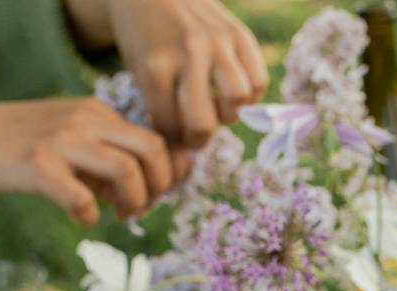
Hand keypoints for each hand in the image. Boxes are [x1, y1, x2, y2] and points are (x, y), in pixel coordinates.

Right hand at [0, 99, 178, 223]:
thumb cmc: (11, 146)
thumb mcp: (65, 142)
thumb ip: (103, 161)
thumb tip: (145, 193)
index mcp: (95, 113)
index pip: (156, 140)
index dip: (168, 175)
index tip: (154, 196)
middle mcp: (83, 120)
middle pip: (153, 150)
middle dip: (159, 188)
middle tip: (140, 209)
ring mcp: (60, 140)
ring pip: (127, 170)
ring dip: (134, 201)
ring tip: (118, 215)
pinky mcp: (35, 165)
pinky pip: (82, 196)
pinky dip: (89, 215)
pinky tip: (79, 217)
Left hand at [71, 0, 269, 146]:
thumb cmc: (145, 38)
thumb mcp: (139, 69)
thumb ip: (160, 105)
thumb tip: (185, 151)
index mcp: (154, 66)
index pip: (169, 126)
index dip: (172, 139)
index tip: (172, 136)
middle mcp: (187, 53)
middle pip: (205, 122)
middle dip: (200, 137)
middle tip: (195, 133)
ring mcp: (216, 41)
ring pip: (238, 99)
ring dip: (229, 113)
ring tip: (217, 109)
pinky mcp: (239, 33)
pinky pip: (257, 79)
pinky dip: (250, 94)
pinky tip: (232, 90)